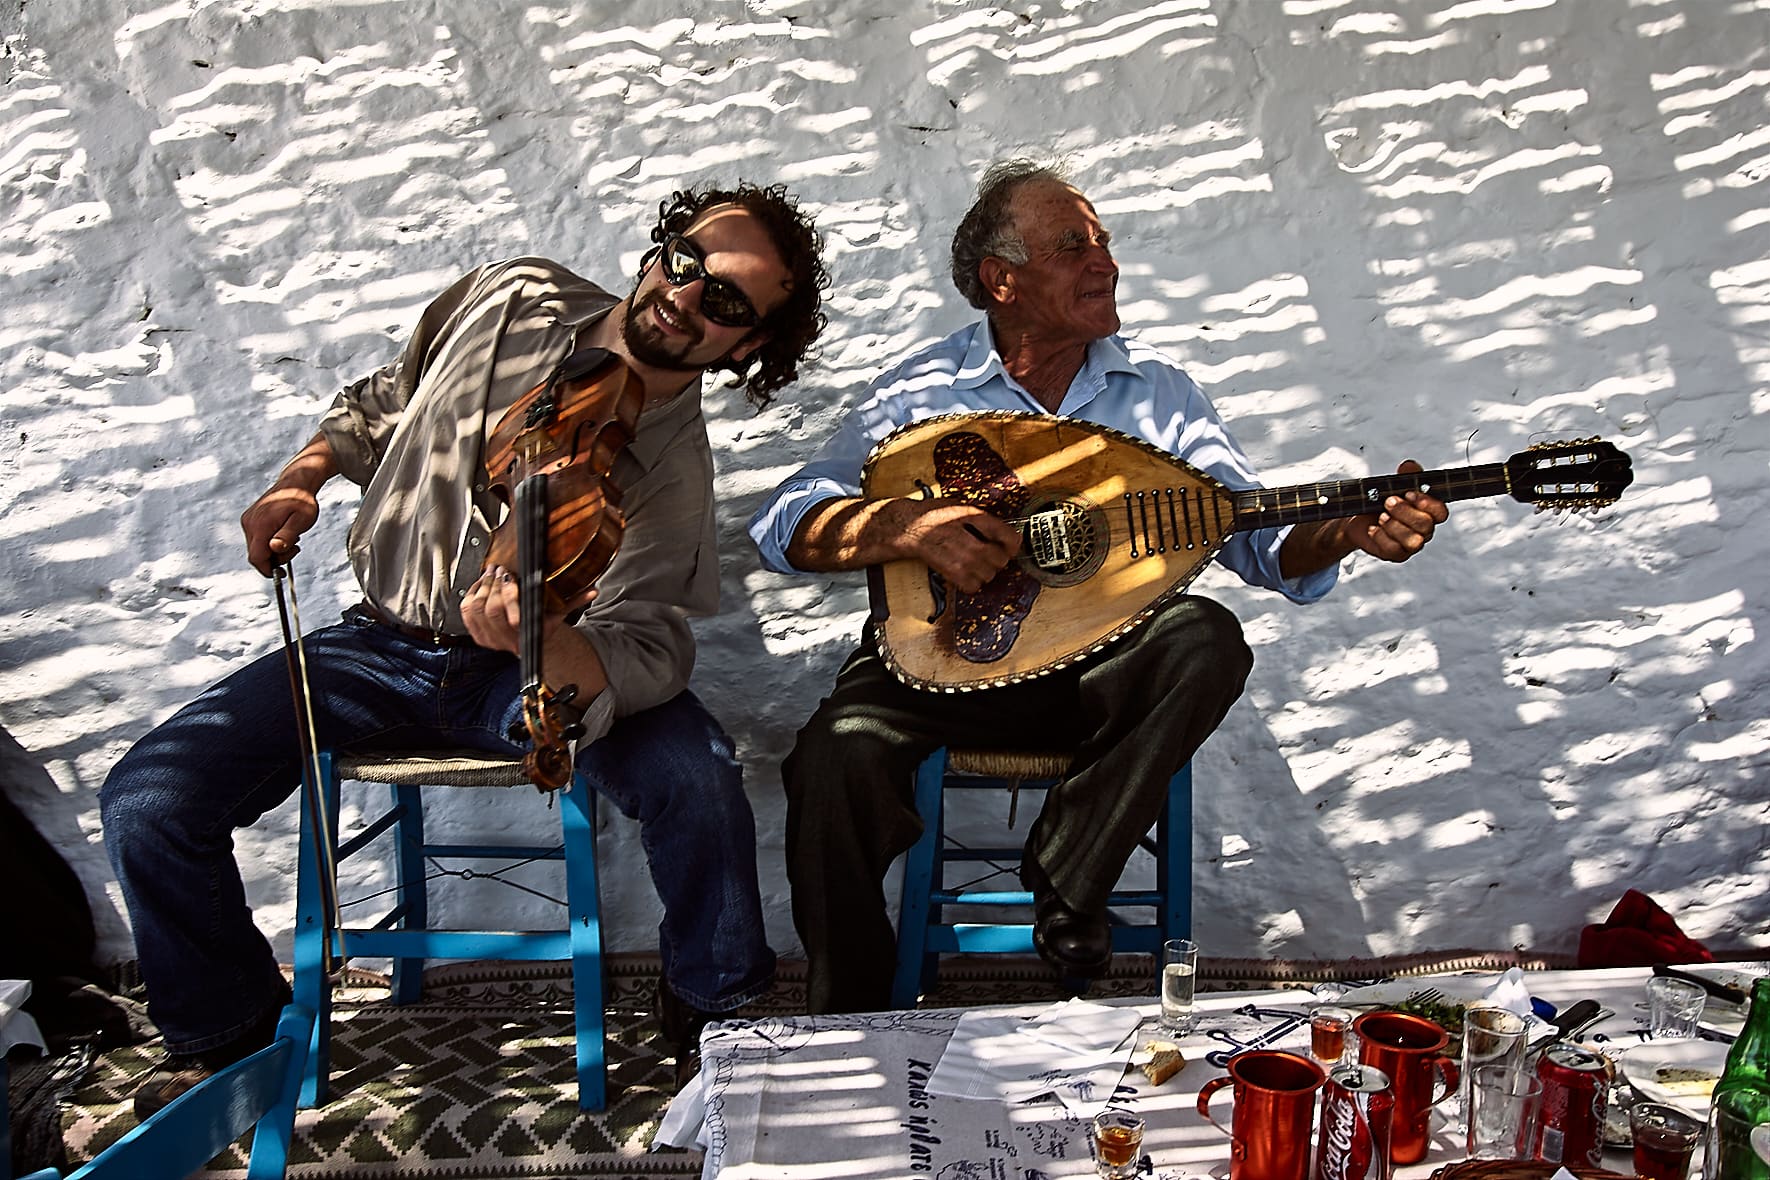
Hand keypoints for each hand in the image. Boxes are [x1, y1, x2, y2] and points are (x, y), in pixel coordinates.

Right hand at [241, 484, 319, 575]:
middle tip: (294, 548)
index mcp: (261, 525)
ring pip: (257, 547)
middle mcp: (250, 523)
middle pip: (256, 554)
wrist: (296, 482)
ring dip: (274, 549)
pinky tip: (283, 532)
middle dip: (274, 558)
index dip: (267, 569)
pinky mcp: (250, 518)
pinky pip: (257, 538)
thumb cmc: (301, 500)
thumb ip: (287, 535)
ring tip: (291, 536)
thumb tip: (274, 549)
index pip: (256, 557)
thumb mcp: (301, 520)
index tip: (280, 573)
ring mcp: (248, 520)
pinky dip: (269, 541)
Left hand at [461, 566, 595, 653]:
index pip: (510, 614)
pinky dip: (471, 595)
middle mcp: (504, 640)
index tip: (509, 574)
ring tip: (489, 574)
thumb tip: (593, 591)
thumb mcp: (559, 615)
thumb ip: (576, 601)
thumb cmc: (543, 627)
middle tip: (498, 569)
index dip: (506, 591)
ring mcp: (488, 639)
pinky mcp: (477, 635)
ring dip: (481, 588)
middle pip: (489, 609)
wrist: (530, 645)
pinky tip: (479, 584)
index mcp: (525, 634)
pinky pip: (466, 613)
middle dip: (492, 585)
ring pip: (475, 609)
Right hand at [888, 498, 1021, 593]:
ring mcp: (963, 560)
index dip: (1012, 544)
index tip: (1008, 546)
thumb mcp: (962, 507)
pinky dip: (970, 582)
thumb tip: (1003, 532)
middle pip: (1001, 560)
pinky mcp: (953, 574)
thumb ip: (984, 520)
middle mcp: (972, 540)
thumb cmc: (933, 515)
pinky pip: (973, 586)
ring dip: (984, 571)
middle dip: (996, 558)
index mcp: (977, 520)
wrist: (909, 527)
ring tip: (972, 562)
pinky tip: (963, 571)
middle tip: (985, 553)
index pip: (1011, 538)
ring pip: (989, 575)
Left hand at [1337, 459, 1447, 562]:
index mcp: (1429, 512)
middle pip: (1425, 525)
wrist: (1359, 518)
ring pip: (1413, 541)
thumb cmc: (1382, 501)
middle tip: (1388, 501)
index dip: (1428, 504)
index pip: (1441, 512)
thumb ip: (1406, 475)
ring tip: (1382, 515)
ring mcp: (1411, 544)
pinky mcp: (1396, 554)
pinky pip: (1393, 549)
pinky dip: (1381, 536)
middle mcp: (1424, 530)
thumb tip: (1409, 466)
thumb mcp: (1394, 485)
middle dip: (1405, 512)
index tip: (1409, 493)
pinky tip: (1373, 528)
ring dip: (1394, 526)